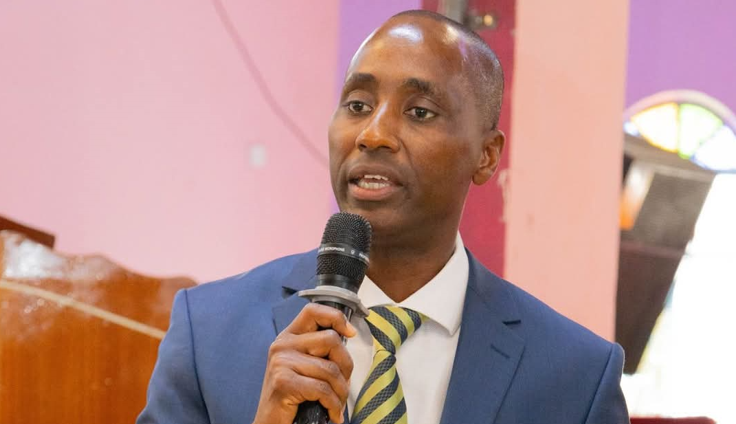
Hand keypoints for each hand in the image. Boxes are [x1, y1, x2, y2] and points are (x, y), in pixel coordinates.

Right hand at [252, 303, 356, 423]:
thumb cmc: (292, 398)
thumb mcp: (304, 366)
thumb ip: (319, 350)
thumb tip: (348, 335)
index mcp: (288, 337)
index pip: (313, 311)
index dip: (335, 317)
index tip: (350, 332)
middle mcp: (282, 345)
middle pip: (331, 340)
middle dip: (346, 366)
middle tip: (343, 385)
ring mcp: (281, 362)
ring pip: (330, 369)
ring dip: (341, 392)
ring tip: (337, 404)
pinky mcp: (283, 382)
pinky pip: (323, 389)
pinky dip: (333, 405)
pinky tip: (332, 413)